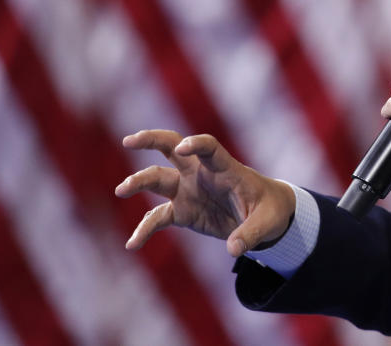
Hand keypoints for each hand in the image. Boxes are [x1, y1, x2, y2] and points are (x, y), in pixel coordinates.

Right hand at [114, 130, 294, 257]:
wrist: (264, 218)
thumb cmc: (270, 210)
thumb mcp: (268, 221)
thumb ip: (251, 233)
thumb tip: (235, 249)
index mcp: (225, 168)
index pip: (209, 148)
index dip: (196, 144)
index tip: (182, 146)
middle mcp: (201, 173)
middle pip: (171, 148)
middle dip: (151, 140)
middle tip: (129, 141)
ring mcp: (188, 190)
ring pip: (157, 179)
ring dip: (138, 182)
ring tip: (121, 191)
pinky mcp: (182, 211)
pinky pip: (157, 218)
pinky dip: (144, 230)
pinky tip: (132, 245)